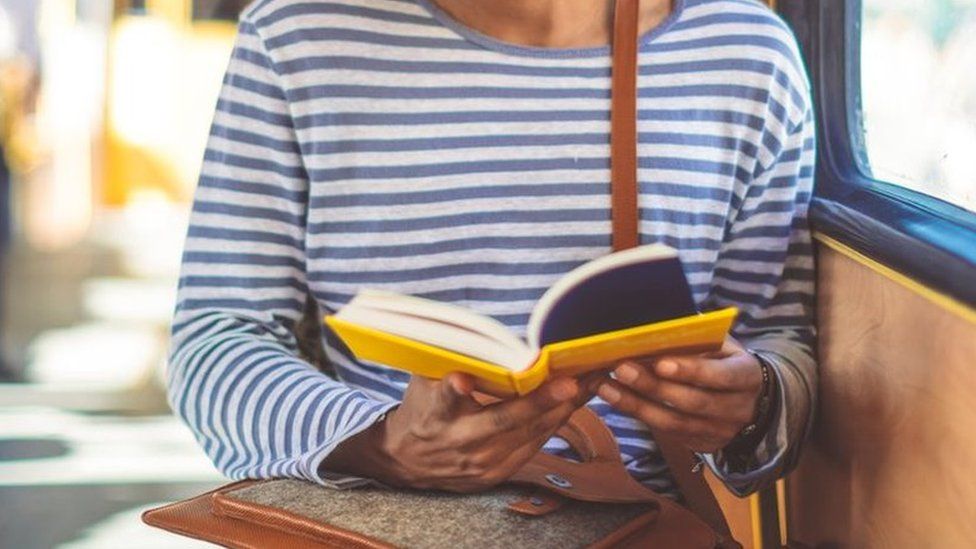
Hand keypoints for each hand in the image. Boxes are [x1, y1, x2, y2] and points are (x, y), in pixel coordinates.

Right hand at [324, 373, 593, 492]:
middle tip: (569, 383)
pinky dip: (556, 421)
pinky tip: (578, 400)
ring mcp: (480, 462)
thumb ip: (445, 359)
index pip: (442, 400)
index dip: (452, 390)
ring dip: (562, 408)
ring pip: (528, 434)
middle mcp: (459, 441)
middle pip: (500, 422)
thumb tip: (470, 326)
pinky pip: (534, 445)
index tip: (461, 380)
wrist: (407, 461)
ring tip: (591, 382)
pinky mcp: (497, 473)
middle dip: (538, 403)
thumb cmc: (421, 408)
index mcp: (434, 414)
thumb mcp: (421, 380)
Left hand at [595, 337, 762, 452]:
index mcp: (747, 376)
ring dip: (636, 404)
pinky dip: (638, 414)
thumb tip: (664, 323)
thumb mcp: (725, 347)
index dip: (693, 371)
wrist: (751, 404)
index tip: (661, 363)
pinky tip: (614, 398)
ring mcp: (719, 431)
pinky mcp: (701, 445)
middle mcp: (737, 409)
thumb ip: (701, 338)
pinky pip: (666, 433)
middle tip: (622, 368)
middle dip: (654, 386)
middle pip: (693, 402)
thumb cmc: (727, 363)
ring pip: (674, 423)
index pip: (723, 376)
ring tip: (606, 386)